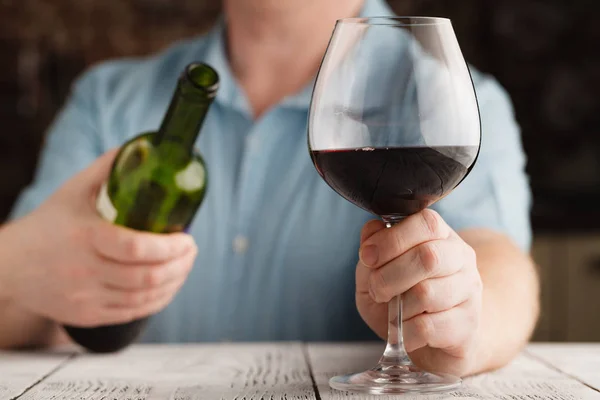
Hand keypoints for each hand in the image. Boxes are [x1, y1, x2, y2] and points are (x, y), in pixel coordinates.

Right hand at [0, 150, 196, 326]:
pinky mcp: (88, 316)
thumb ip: (109, 169)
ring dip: (175, 282)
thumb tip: (145, 147)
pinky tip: (168, 286)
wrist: (11, 266)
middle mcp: (85, 272)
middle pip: (147, 277)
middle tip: (191, 250)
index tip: (187, 237)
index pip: (135, 248)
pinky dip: (158, 300)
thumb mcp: (73, 191)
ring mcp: (86, 298)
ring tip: (185, 265)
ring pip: (144, 298)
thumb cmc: (48, 224)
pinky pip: (133, 313)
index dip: (170, 246)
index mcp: (84, 238)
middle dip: (181, 264)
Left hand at [356, 209, 482, 375]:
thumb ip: (371, 248)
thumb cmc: (399, 297)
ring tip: (394, 312)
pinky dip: (405, 331)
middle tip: (376, 290)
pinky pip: (427, 327)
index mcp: (440, 234)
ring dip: (397, 307)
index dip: (392, 239)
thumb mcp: (375, 270)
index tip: (367, 257)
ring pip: (426, 294)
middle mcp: (461, 258)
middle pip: (428, 257)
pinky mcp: (468, 325)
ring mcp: (469, 291)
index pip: (426, 223)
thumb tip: (372, 231)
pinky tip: (405, 329)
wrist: (428, 340)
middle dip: (388, 277)